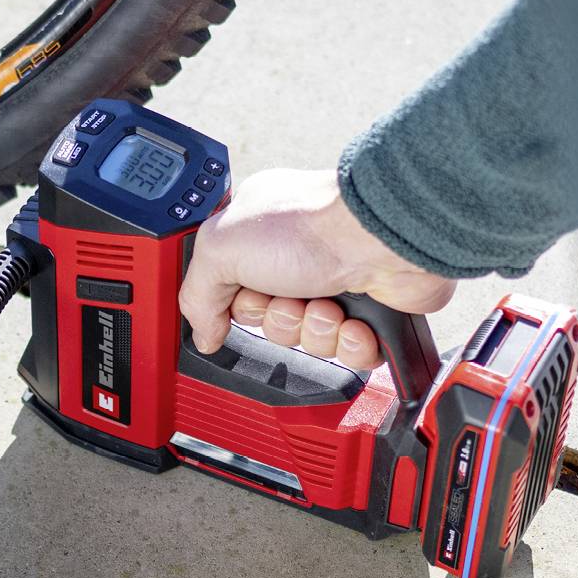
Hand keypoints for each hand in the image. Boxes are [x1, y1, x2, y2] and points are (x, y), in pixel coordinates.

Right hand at [178, 168, 455, 371]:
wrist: (381, 235)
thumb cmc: (311, 223)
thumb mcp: (221, 248)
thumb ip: (197, 293)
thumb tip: (201, 334)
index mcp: (257, 238)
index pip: (233, 294)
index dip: (237, 306)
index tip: (241, 300)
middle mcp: (296, 260)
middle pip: (270, 324)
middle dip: (280, 322)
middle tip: (289, 299)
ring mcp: (334, 284)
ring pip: (310, 342)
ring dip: (316, 331)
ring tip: (328, 305)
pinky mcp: (370, 311)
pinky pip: (350, 353)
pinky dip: (351, 343)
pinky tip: (354, 320)